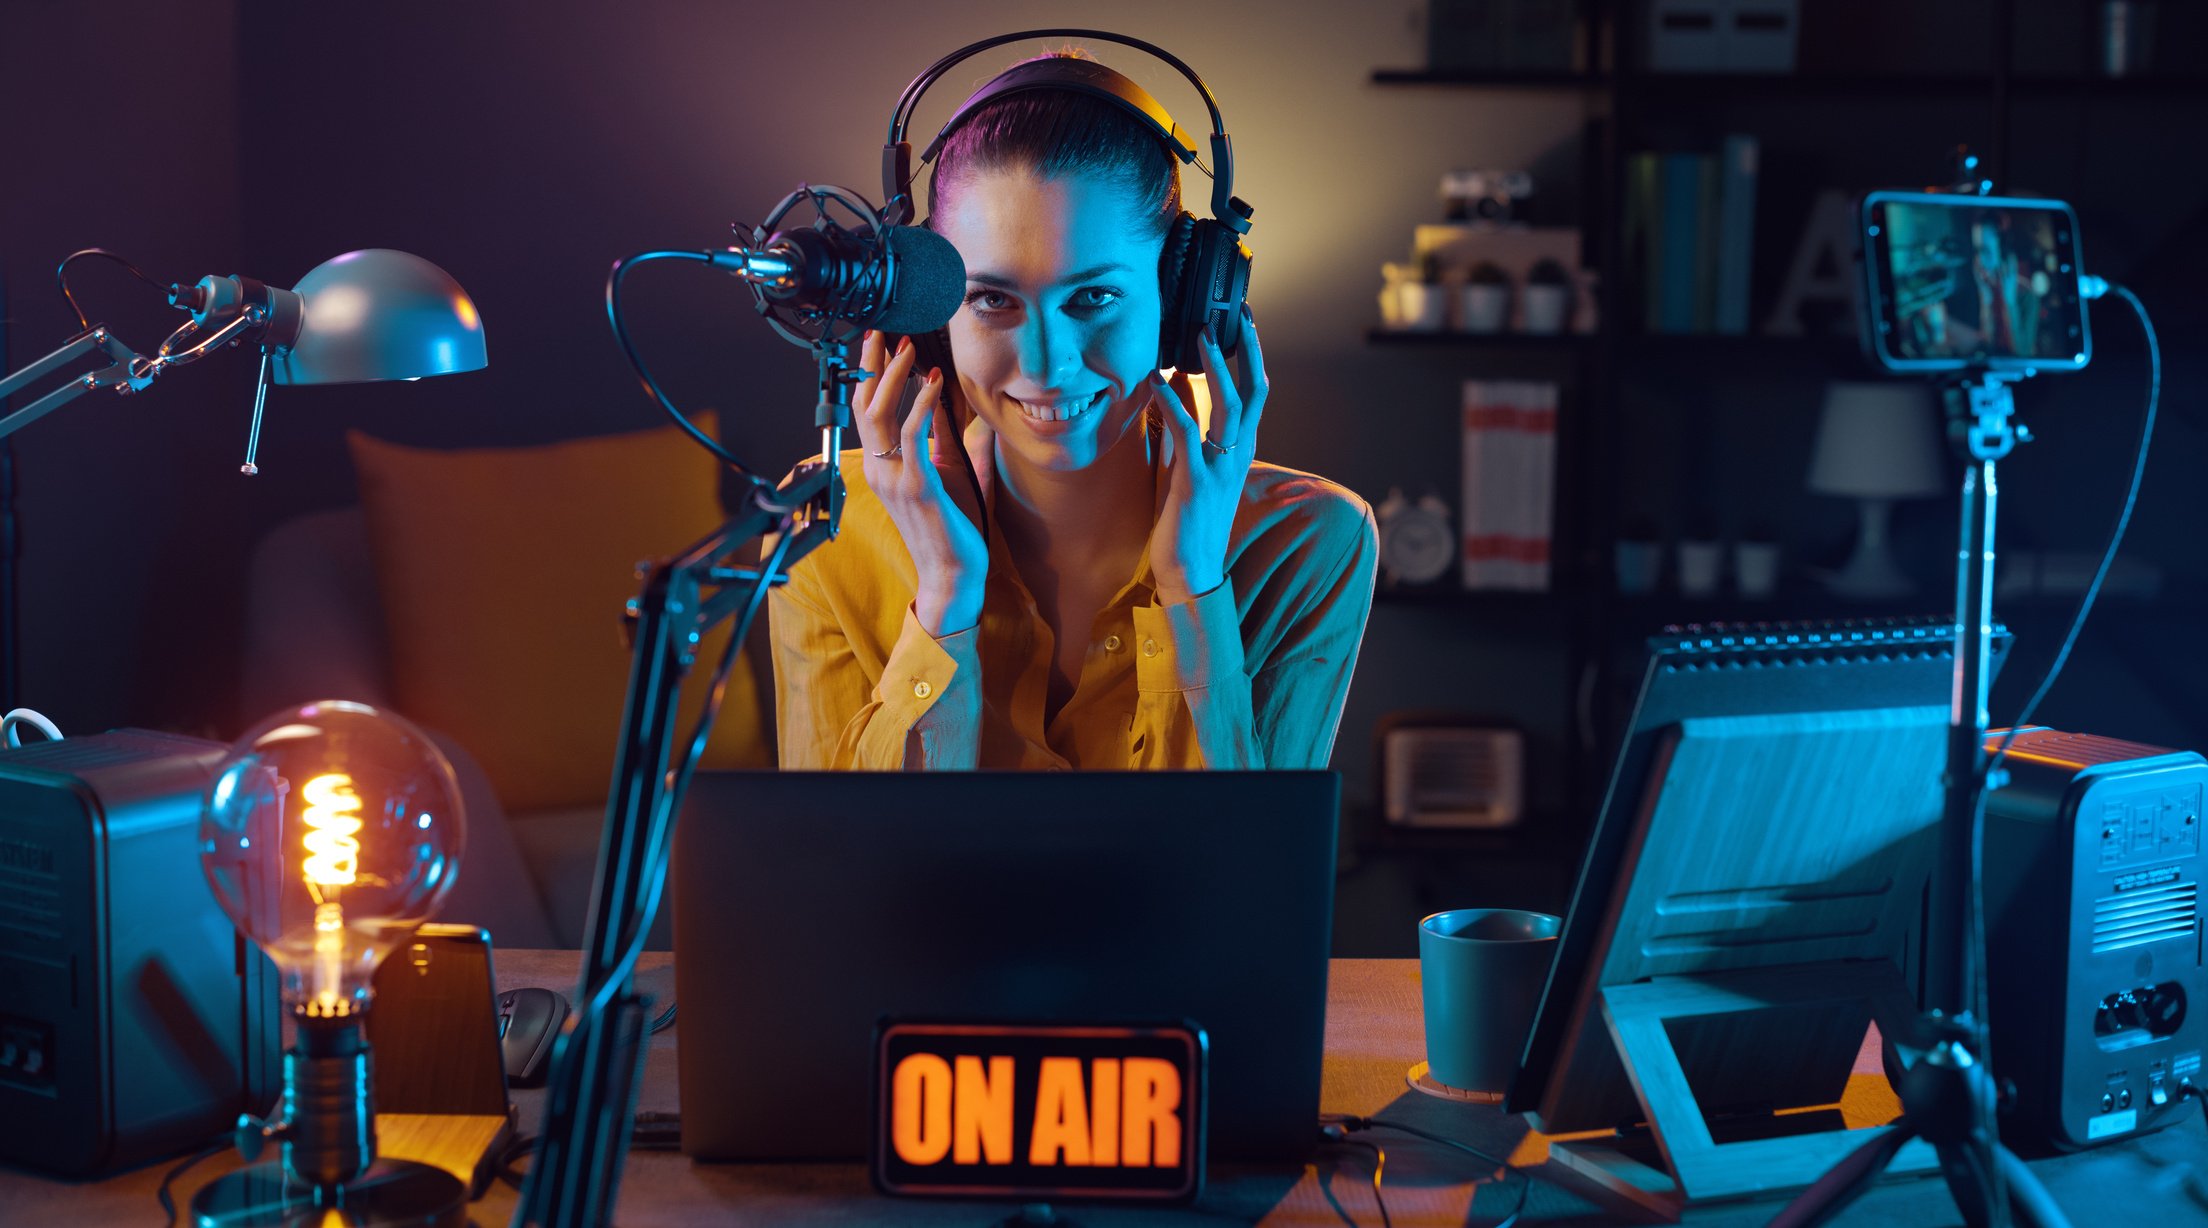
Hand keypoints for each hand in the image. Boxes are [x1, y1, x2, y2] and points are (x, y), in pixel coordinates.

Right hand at [852, 330, 991, 633]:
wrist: (953, 575)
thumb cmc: (951, 531)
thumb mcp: (948, 477)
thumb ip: (948, 446)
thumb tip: (958, 416)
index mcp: (883, 468)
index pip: (866, 413)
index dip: (867, 377)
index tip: (878, 346)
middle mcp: (881, 470)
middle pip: (863, 406)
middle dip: (870, 365)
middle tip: (882, 332)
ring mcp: (895, 478)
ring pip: (880, 415)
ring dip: (892, 376)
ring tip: (906, 348)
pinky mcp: (918, 485)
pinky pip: (912, 434)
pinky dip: (922, 403)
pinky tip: (934, 381)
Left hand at [1147, 304, 1267, 603]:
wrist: (1192, 571)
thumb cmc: (1187, 520)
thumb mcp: (1187, 466)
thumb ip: (1185, 429)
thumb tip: (1172, 387)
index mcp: (1239, 450)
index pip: (1254, 394)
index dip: (1252, 356)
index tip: (1241, 321)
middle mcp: (1238, 454)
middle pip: (1252, 391)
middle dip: (1246, 349)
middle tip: (1232, 313)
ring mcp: (1221, 468)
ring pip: (1228, 407)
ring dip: (1215, 368)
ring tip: (1200, 336)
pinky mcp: (1197, 483)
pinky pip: (1189, 435)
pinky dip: (1174, 405)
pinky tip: (1157, 383)